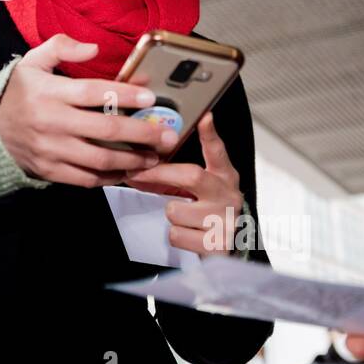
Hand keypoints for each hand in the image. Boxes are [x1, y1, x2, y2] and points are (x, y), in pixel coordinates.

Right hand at [0, 35, 178, 186]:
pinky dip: (110, 177)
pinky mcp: (50, 170)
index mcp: (50, 92)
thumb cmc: (19, 93)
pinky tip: (127, 172)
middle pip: (105, 129)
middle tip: (168, 135)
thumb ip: (62, 48)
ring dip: (132, 161)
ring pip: (100, 159)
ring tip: (154, 157)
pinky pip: (86, 178)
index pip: (94, 92)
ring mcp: (51, 149)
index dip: (124, 94)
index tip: (150, 97)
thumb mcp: (33, 62)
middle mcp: (52, 122)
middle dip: (142, 133)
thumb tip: (93, 48)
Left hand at [121, 112, 241, 254]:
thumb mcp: (194, 190)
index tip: (205, 117)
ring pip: (176, 210)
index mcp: (223, 177)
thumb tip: (133, 171)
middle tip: (138, 174)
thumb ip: (168, 177)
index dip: (210, 134)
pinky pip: (178, 235)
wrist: (230, 246)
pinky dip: (176, 236)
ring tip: (183, 217)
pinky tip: (189, 234)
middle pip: (191, 175)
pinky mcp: (218, 244)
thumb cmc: (207, 213)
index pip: (217, 151)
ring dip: (170, 214)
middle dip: (159, 174)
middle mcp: (228, 194)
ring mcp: (225, 219)